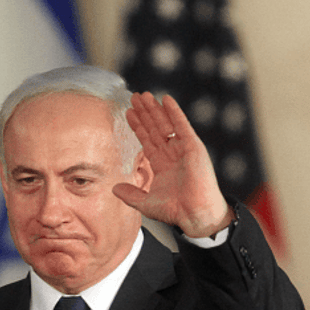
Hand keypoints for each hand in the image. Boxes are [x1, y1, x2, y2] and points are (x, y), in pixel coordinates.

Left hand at [115, 92, 233, 237]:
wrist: (195, 214)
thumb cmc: (175, 211)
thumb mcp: (145, 202)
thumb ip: (130, 194)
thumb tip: (114, 188)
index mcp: (162, 164)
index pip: (147, 140)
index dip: (138, 126)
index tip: (128, 113)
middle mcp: (172, 154)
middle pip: (155, 128)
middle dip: (144, 113)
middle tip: (134, 97)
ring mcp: (183, 149)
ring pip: (166, 124)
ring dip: (155, 109)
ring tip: (143, 95)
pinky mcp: (193, 147)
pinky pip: (182, 125)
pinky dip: (174, 112)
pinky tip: (165, 99)